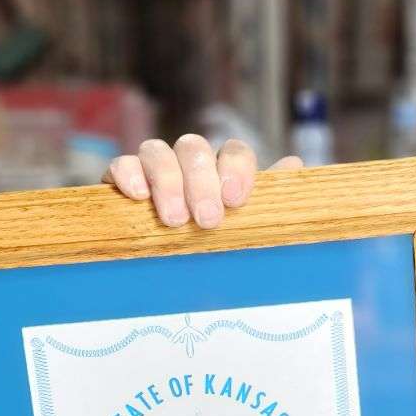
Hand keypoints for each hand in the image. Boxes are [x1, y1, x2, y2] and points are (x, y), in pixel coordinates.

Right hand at [103, 134, 303, 228]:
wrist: (163, 268)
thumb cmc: (212, 245)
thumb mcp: (243, 228)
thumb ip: (268, 199)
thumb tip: (295, 165)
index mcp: (221, 171)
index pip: (233, 151)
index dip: (236, 169)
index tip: (235, 200)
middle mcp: (188, 163)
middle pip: (193, 147)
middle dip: (201, 182)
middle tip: (207, 220)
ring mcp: (153, 168)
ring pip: (156, 151)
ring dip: (167, 181)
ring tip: (173, 220)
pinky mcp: (122, 180)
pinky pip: (121, 163)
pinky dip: (128, 174)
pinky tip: (138, 197)